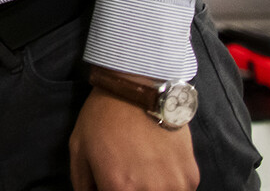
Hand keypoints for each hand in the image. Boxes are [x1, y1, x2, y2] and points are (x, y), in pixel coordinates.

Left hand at [70, 84, 198, 190]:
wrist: (138, 89)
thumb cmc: (103, 117)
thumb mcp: (79, 150)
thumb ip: (83, 185)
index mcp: (119, 188)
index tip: (108, 183)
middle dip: (127, 189)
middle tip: (125, 174)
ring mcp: (174, 186)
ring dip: (151, 188)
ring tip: (141, 169)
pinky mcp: (191, 177)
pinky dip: (167, 184)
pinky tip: (157, 165)